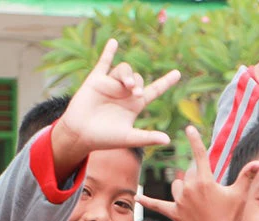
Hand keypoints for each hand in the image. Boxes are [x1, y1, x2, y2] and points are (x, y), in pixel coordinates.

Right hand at [53, 39, 181, 168]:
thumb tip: (168, 141)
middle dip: (139, 83)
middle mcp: (124, 93)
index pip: (154, 90)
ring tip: (128, 86)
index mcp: (135, 104)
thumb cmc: (105, 139)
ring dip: (127, 75)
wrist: (80, 135)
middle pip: (138, 78)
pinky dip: (108, 52)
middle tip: (136, 93)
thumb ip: (147, 137)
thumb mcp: (129, 138)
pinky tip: (114, 42)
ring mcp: (110, 85)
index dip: (166, 82)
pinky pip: (103, 63)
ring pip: (124, 70)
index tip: (177, 73)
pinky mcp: (95, 81)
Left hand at [137, 126, 256, 220]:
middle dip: (198, 180)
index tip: (188, 128)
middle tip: (210, 197)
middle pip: (189, 174)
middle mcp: (190, 189)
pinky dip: (147, 201)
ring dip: (184, 189)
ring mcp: (180, 202)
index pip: (200, 156)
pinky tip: (136, 198)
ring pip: (177, 186)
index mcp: (205, 181)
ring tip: (198, 203)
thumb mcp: (240, 193)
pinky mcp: (174, 213)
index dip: (194, 140)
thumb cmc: (232, 215)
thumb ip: (247, 175)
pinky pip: (158, 205)